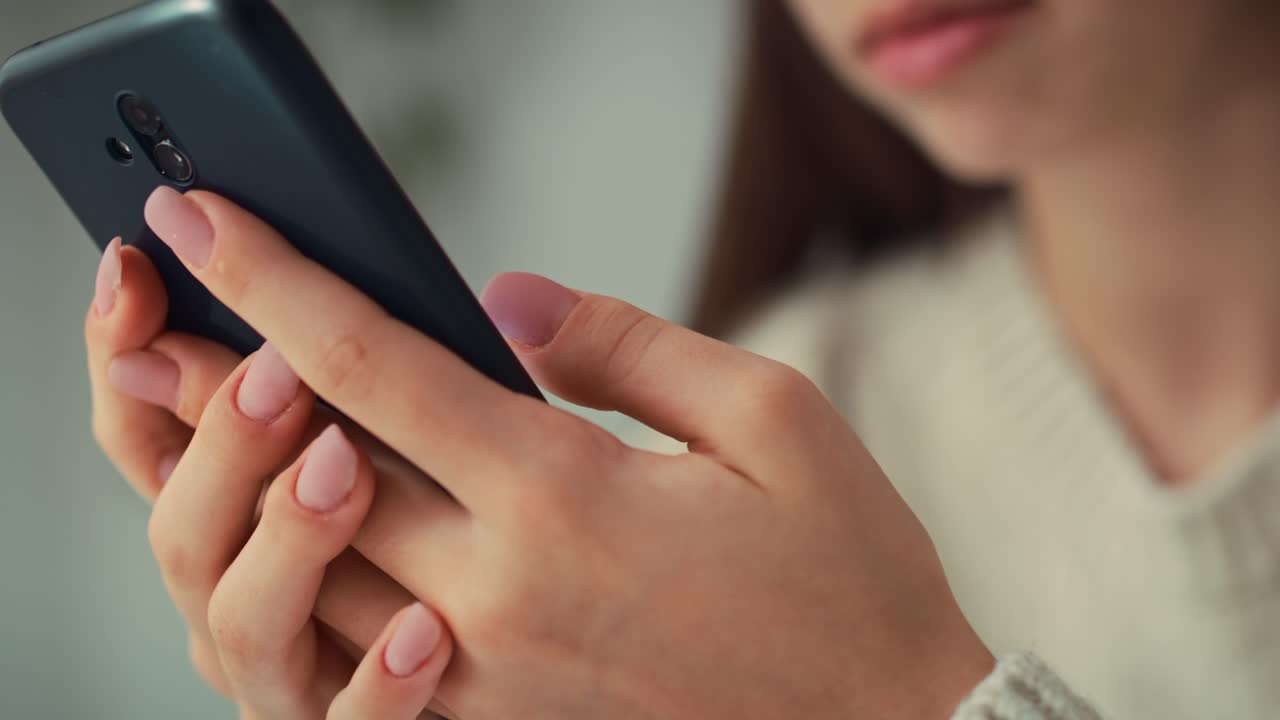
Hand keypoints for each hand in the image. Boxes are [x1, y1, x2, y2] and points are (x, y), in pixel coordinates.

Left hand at [143, 186, 995, 718]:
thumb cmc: (847, 570)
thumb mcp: (770, 415)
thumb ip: (625, 345)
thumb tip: (505, 304)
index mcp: (568, 496)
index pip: (379, 366)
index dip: (281, 283)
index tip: (211, 225)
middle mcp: (502, 591)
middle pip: (314, 468)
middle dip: (221, 385)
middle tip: (151, 325)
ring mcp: (489, 673)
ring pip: (317, 570)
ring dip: (242, 487)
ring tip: (189, 421)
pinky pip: (368, 651)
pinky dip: (315, 582)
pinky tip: (301, 540)